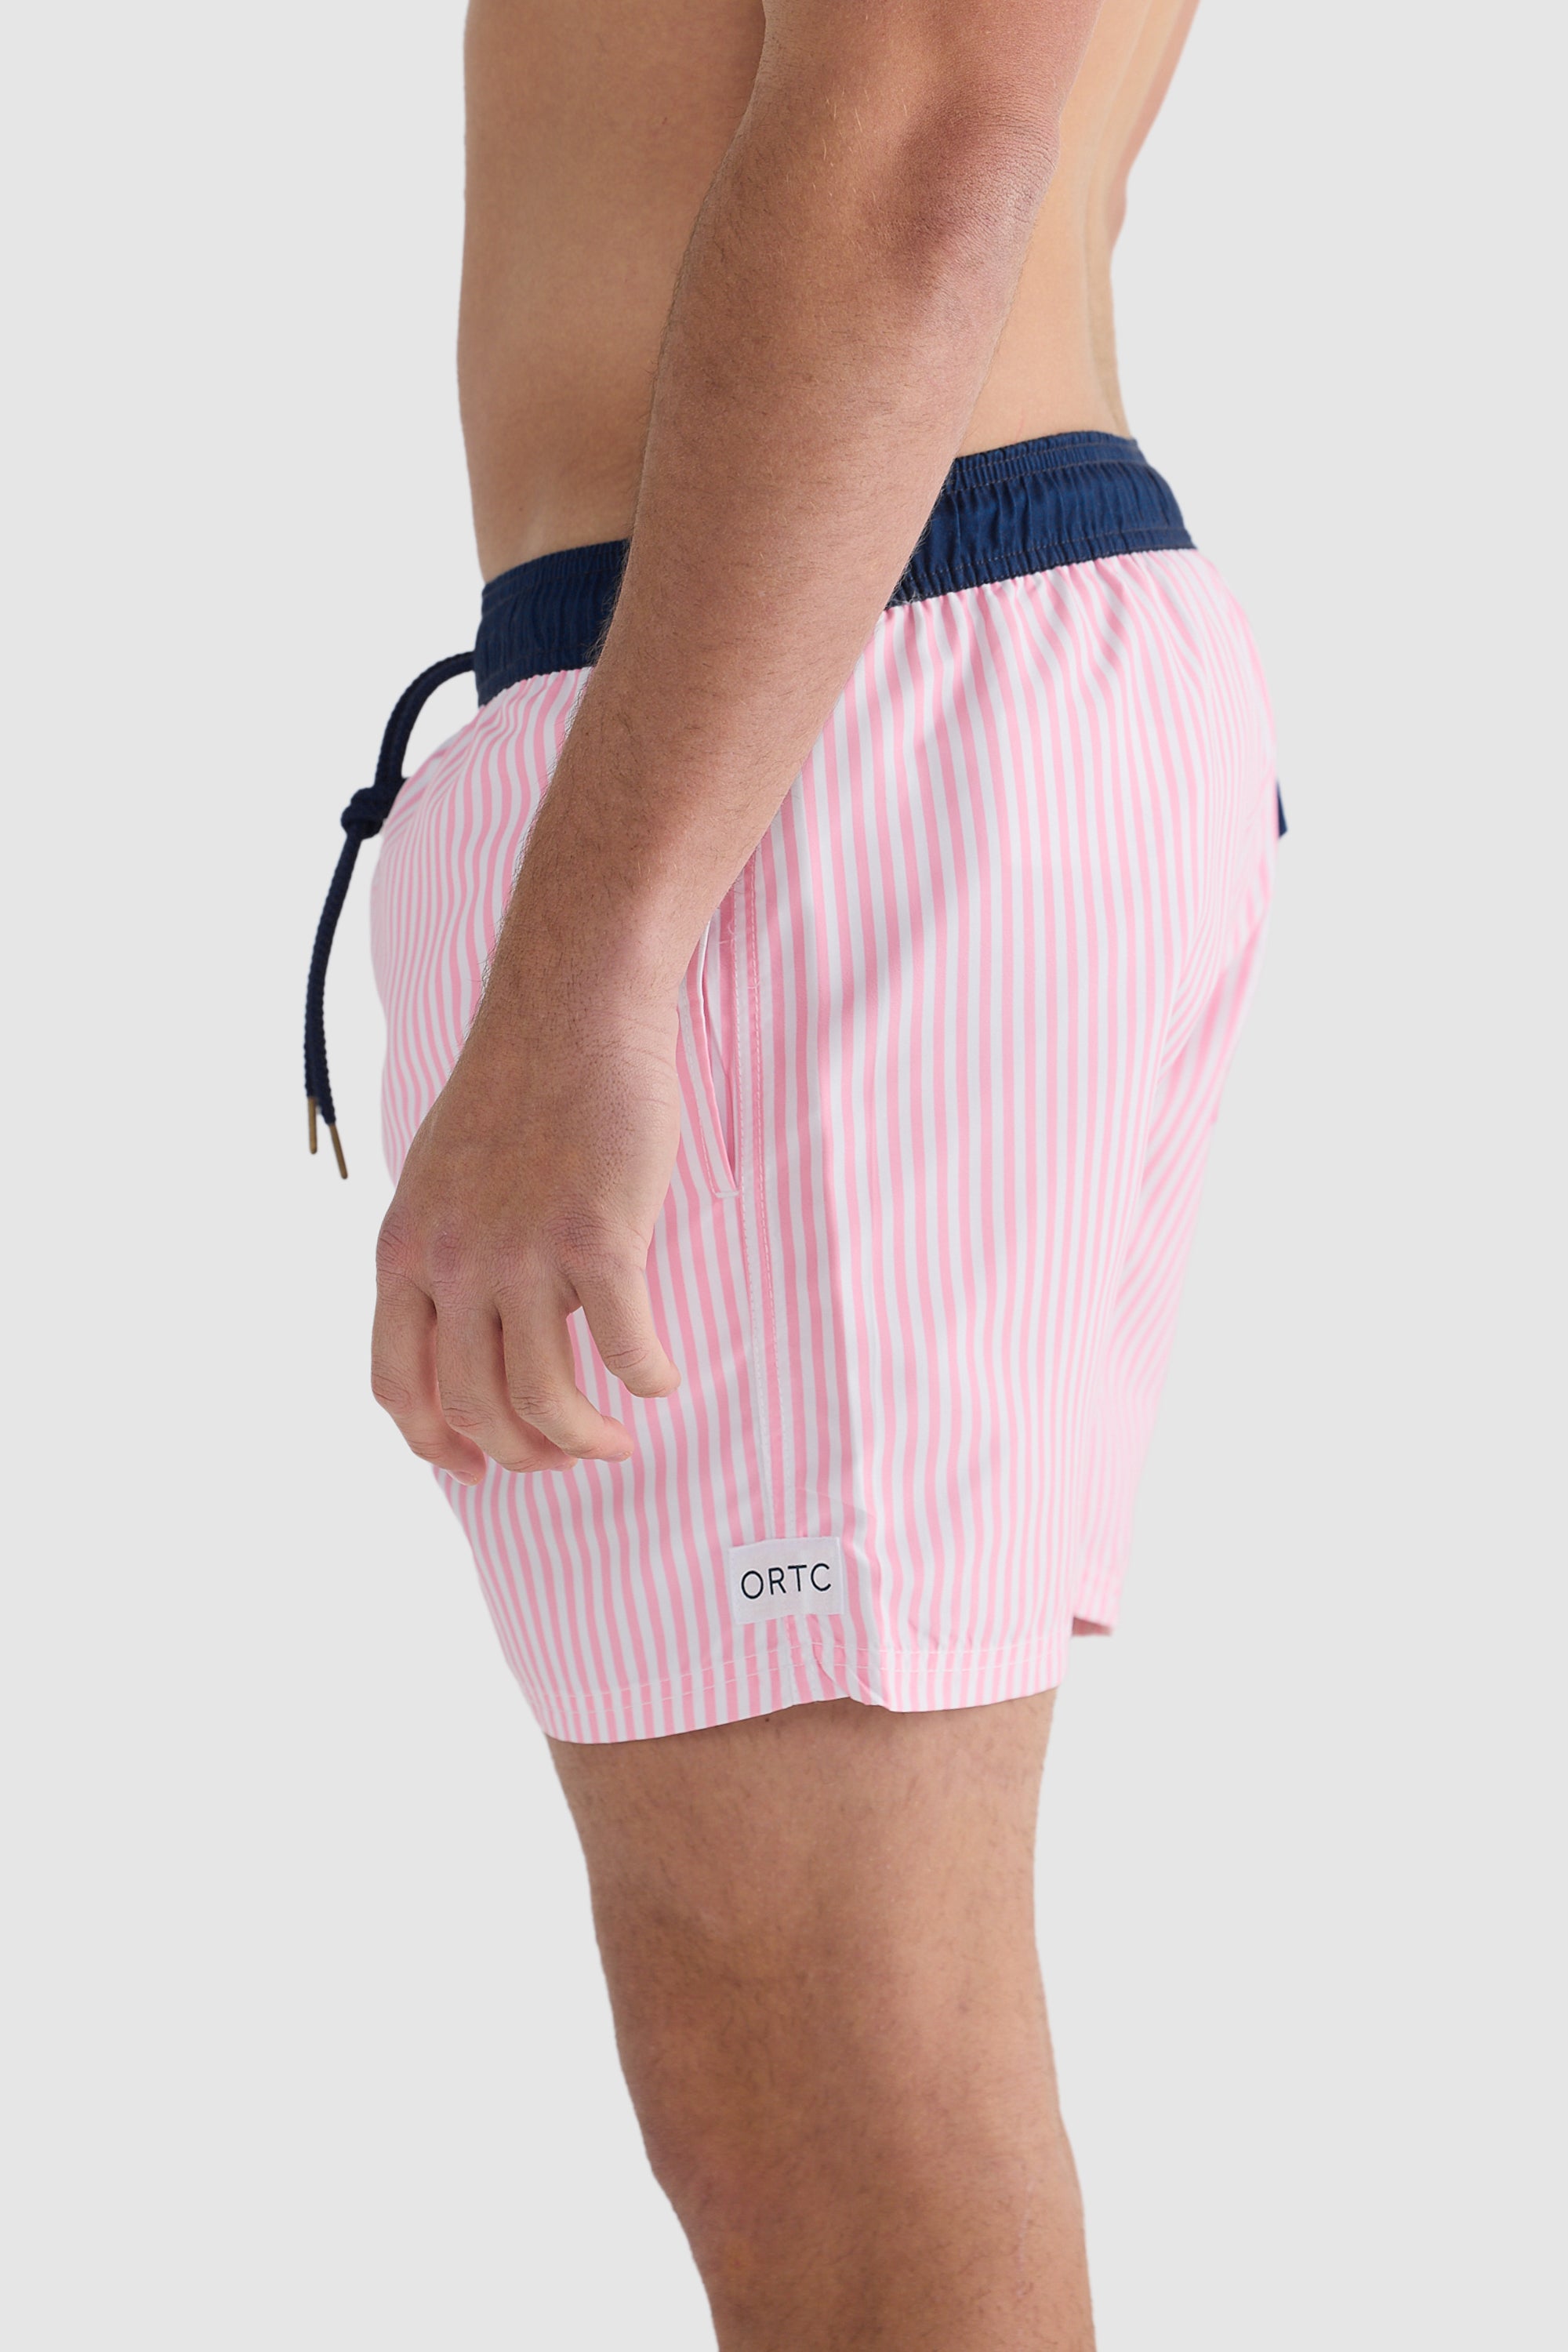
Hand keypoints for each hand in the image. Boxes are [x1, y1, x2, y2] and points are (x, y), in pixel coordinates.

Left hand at [370, 976, 683, 1482]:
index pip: (395, 1384)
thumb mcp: (439, 1179)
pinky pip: (624, 1346)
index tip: (474, 1466)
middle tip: (566, 1456)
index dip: (434, 1444)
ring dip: (583, 1439)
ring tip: (615, 1441)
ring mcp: (523, 1252)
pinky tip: (661, 1378)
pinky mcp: (598, 1237)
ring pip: (542, 1397)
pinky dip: (646, 1379)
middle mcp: (452, 1262)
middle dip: (521, 1454)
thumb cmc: (518, 1088)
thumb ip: (444, 1254)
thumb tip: (473, 1333)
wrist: (570, 1011)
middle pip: (472, 1406)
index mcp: (404, 1251)